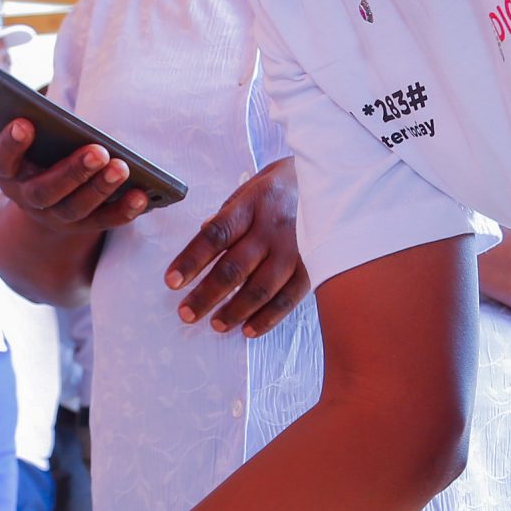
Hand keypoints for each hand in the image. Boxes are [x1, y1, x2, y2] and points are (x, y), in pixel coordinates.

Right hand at [0, 120, 153, 230]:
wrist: (46, 203)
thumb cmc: (42, 154)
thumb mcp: (34, 143)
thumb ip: (42, 128)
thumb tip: (62, 115)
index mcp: (9, 172)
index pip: (2, 160)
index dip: (11, 143)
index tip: (25, 123)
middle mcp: (28, 198)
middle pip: (45, 190)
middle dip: (73, 171)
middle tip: (99, 151)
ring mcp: (54, 216)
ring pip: (75, 208)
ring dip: (100, 188)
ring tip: (122, 167)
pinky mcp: (82, 226)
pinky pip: (103, 222)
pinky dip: (123, 210)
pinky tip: (141, 194)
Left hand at [162, 158, 307, 335]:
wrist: (338, 181)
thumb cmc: (286, 186)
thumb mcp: (253, 188)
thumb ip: (229, 215)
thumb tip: (204, 235)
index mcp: (252, 204)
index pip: (215, 235)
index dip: (191, 260)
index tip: (171, 281)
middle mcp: (273, 227)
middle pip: (234, 267)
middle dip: (206, 294)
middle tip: (186, 314)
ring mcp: (296, 249)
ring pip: (261, 288)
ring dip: (235, 310)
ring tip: (216, 324)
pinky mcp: (314, 265)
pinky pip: (289, 297)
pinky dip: (268, 317)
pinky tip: (249, 329)